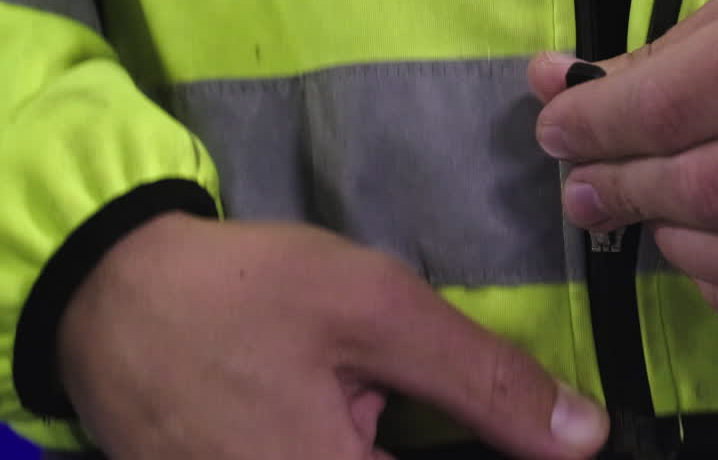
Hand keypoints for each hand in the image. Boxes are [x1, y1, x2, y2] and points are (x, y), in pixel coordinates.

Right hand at [58, 212, 607, 458]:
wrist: (111, 295)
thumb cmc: (246, 294)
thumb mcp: (377, 312)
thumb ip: (485, 382)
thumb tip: (586, 438)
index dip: (507, 455)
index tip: (548, 441)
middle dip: (446, 439)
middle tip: (441, 405)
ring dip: (402, 436)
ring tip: (388, 398)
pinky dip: (365, 444)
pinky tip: (367, 417)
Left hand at [529, 0, 717, 332]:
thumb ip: (689, 42)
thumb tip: (571, 86)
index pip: (684, 103)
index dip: (598, 125)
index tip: (557, 126)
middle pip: (716, 189)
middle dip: (624, 190)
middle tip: (583, 187)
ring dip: (677, 250)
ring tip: (646, 222)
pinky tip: (712, 267)